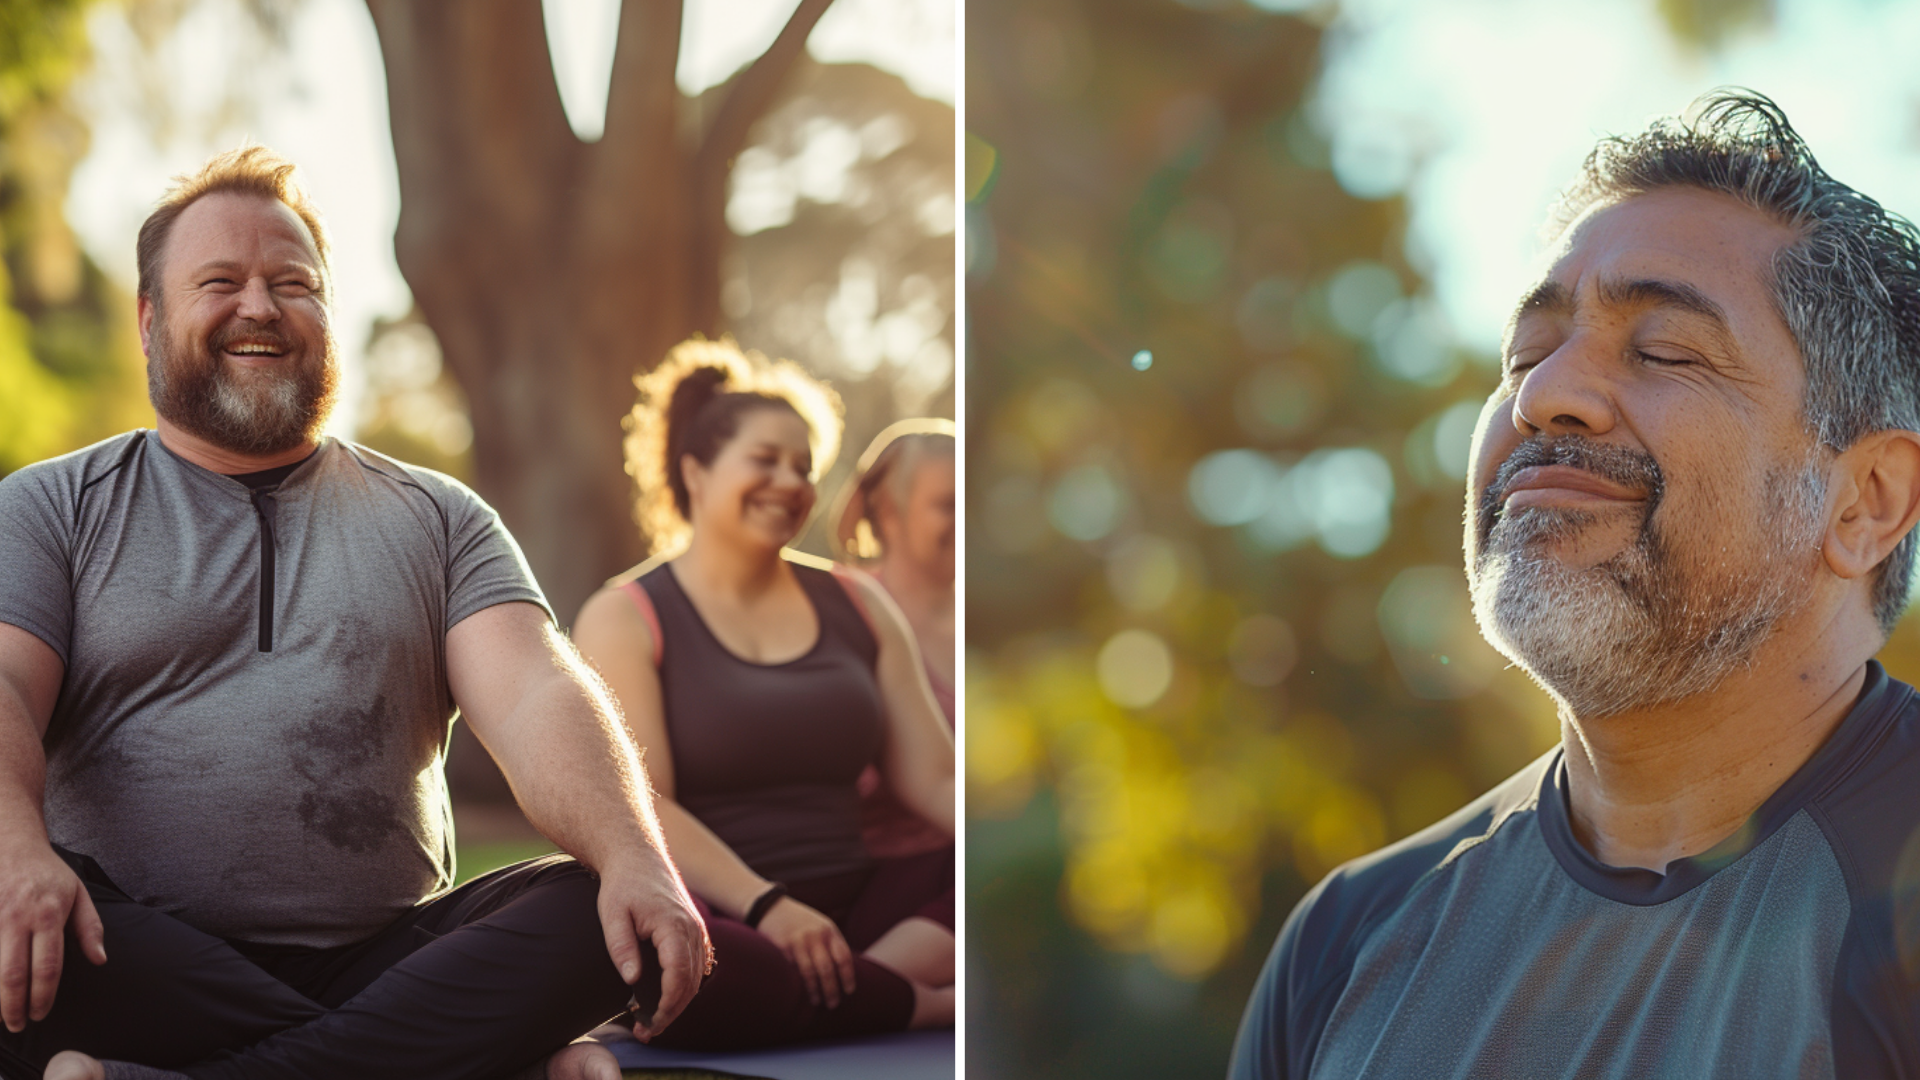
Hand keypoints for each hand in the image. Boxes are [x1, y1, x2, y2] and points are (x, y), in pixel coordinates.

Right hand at [0, 842, 104, 1032]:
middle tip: (18, 1025)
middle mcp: (21, 918)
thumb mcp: (79, 894)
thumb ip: (89, 928)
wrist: (14, 845)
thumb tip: (99, 960)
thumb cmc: (49, 874)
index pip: (48, 966)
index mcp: (50, 915)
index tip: (41, 1013)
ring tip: (2, 1017)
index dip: (44, 995)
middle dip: (15, 1005)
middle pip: (15, 973)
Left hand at [594, 855, 710, 1041]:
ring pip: (698, 977)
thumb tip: (633, 980)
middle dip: (672, 1011)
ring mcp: (697, 929)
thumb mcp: (611, 915)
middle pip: (692, 981)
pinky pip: (698, 966)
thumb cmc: (622, 884)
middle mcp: (692, 928)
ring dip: (679, 1002)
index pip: (678, 974)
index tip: (650, 1023)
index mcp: (673, 925)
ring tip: (653, 1022)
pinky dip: (686, 986)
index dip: (667, 1004)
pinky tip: (666, 999)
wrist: (637, 855)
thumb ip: (621, 947)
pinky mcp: (694, 930)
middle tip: (647, 1032)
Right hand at [755, 896, 855, 1008]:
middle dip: (831, 990)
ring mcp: (797, 941)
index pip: (843, 957)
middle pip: (827, 969)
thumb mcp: (820, 926)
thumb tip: (844, 972)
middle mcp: (815, 936)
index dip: (848, 976)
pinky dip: (797, 984)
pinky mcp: (781, 947)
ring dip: (814, 991)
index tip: (849, 991)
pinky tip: (799, 993)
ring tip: (816, 1001)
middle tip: (833, 1004)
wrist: (771, 906)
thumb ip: (831, 944)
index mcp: (829, 931)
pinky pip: (792, 970)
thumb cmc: (799, 921)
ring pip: (809, 973)